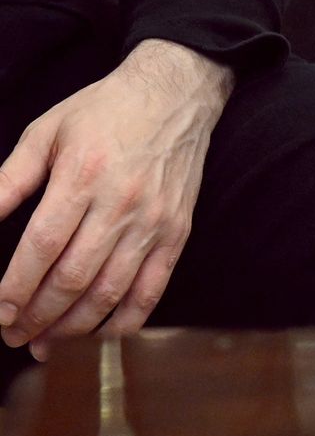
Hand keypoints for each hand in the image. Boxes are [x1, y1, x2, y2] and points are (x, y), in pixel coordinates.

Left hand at [0, 40, 232, 357]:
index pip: (43, 246)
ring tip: (45, 343)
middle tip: (13, 335)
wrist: (177, 92)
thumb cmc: (105, 110)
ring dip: (72, 328)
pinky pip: (151, 291)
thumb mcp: (47, 132)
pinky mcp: (177, 231)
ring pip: (109, 292)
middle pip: (73, 277)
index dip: (16, 288)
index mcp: (84, 173)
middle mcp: (121, 201)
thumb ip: (8, 180)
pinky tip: (96, 334)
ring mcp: (153, 220)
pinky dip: (123, 323)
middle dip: (36, 316)